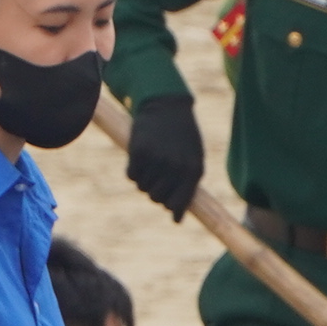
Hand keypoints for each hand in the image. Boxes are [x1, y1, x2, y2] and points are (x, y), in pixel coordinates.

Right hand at [124, 95, 203, 218]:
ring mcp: (157, 160)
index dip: (171, 207)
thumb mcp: (194, 158)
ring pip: (142, 188)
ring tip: (151, 162)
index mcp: (192, 170)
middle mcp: (175, 167)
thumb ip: (188, 187)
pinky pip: (131, 175)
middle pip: (157, 198)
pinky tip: (141, 158)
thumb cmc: (183, 135)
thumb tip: (176, 220)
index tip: (168, 204)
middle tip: (157, 176)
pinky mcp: (139, 152)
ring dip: (144, 179)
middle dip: (155, 192)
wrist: (167, 105)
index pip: (177, 204)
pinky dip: (134, 170)